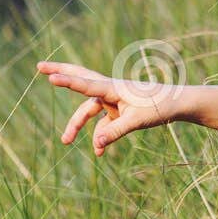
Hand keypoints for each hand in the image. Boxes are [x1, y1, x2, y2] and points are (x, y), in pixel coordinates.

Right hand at [37, 60, 183, 155]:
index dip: (67, 81)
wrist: (178, 104)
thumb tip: (97, 145)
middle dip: (60, 74)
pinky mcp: (119, 110)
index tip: (49, 75)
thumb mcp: (137, 122)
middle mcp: (110, 91)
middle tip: (39, 66)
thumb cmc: (159, 107)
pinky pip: (103, 123)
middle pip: (80, 80)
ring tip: (65, 141)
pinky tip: (100, 152)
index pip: (85, 84)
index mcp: (113, 88)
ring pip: (88, 110)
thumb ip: (115, 132)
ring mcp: (113, 100)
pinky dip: (100, 136)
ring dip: (77, 125)